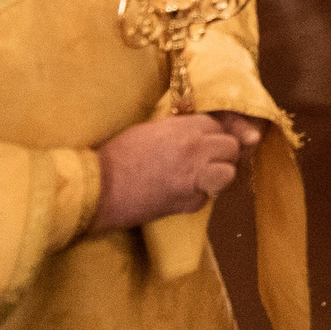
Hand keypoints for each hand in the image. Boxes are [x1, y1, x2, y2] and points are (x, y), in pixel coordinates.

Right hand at [90, 113, 256, 231]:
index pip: (219, 126)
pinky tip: (182, 192)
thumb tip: (199, 133)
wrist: (100, 189)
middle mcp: (196, 151)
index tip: (207, 140)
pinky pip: (209, 196)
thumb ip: (180, 129)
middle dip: (222, 152)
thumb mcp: (152, 130)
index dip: (214, 134)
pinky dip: (200, 194)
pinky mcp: (190, 203)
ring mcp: (196, 178)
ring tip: (201, 176)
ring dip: (219, 173)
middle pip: (230, 147)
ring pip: (229, 173)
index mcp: (185, 128)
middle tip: (205, 159)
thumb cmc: (118, 155)